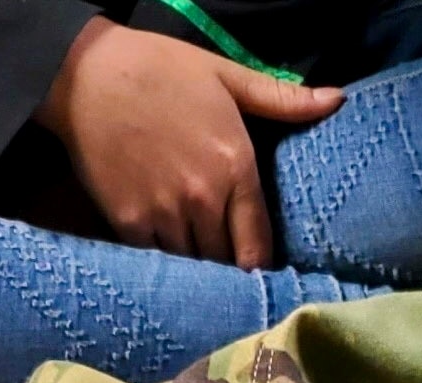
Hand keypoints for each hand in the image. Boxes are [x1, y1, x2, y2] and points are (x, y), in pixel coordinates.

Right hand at [39, 19, 342, 267]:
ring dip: (197, 266)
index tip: (260, 273)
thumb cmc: (159, 70)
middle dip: (230, 266)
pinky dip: (162, 260)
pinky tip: (165, 254)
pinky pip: (155, 260)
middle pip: (227, 262)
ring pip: (192, 265)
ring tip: (200, 266)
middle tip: (229, 270)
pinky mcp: (127, 221)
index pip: (258, 244)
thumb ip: (282, 99)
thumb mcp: (226, 76)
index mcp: (236, 166)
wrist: (84, 73)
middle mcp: (203, 198)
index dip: (260, 266)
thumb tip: (337, 100)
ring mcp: (164, 213)